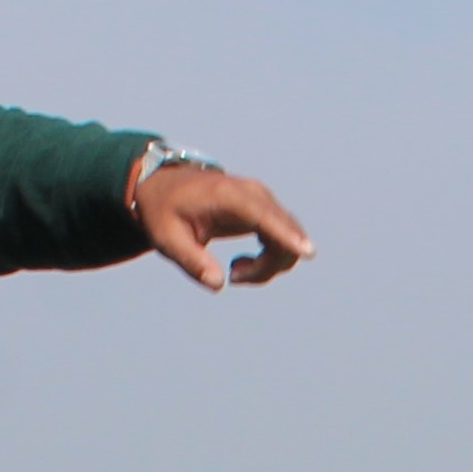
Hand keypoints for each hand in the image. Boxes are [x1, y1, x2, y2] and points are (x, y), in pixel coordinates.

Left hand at [135, 162, 307, 291]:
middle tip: (234, 276)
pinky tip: (241, 263)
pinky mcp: (266, 212)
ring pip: (288, 241)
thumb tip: (218, 284)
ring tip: (234, 271)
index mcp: (228, 195)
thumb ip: (191, 260)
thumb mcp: (167, 238)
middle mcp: (253, 194)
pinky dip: (270, 260)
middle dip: (267, 266)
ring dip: (268, 266)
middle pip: (284, 234)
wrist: (165, 187)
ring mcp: (263, 201)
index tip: (307, 252)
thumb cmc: (164, 211)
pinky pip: (284, 241)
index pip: (264, 215)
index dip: (286, 235)